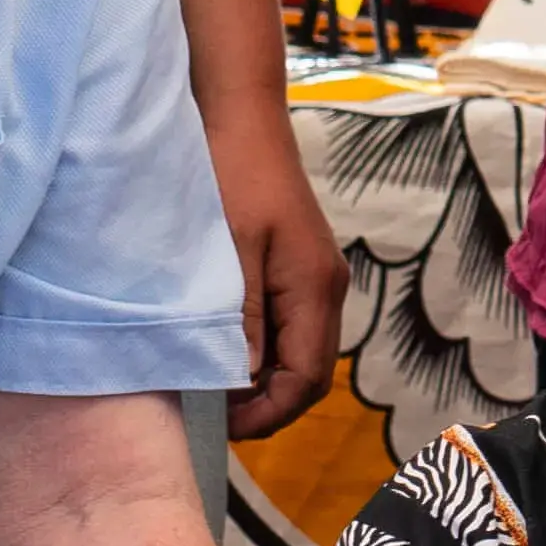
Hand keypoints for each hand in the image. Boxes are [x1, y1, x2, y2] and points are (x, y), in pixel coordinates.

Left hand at [214, 92, 351, 427]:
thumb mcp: (227, 252)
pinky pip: (295, 328)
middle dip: (270, 406)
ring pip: (304, 353)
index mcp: (314, 288)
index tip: (222, 426)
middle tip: (216, 418)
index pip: (306, 378)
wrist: (242, 118)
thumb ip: (241, 318)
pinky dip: (268, 354)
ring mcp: (319, 278)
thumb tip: (245, 381)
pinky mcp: (304, 268)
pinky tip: (230, 352)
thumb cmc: (230, 176)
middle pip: (312, 373)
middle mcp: (328, 288)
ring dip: (268, 382)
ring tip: (218, 391)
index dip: (269, 413)